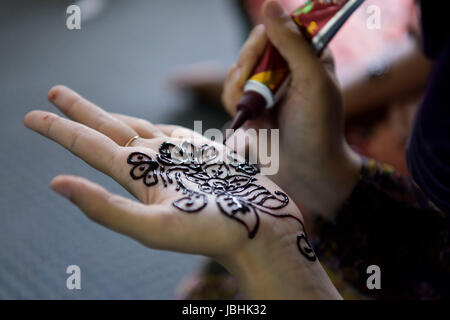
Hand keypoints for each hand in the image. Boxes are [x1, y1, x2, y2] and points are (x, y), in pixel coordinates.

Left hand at [24, 85, 339, 298]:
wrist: (263, 230)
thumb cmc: (215, 232)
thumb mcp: (155, 228)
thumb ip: (106, 208)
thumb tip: (56, 184)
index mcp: (139, 177)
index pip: (90, 146)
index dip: (60, 129)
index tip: (32, 115)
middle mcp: (155, 165)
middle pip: (108, 130)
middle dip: (80, 111)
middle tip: (54, 92)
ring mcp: (179, 158)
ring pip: (138, 129)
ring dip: (113, 117)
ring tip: (94, 108)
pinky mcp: (204, 155)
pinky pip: (173, 134)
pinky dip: (155, 126)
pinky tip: (146, 125)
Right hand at [222, 0, 360, 216]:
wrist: (306, 172)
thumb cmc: (318, 127)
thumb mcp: (311, 80)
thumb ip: (291, 42)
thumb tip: (269, 4)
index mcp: (308, 58)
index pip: (279, 28)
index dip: (266, 36)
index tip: (263, 50)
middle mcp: (286, 71)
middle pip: (253, 46)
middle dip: (249, 63)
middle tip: (255, 84)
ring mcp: (267, 91)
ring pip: (237, 68)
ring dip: (238, 84)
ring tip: (255, 107)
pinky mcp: (251, 108)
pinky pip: (229, 91)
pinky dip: (231, 100)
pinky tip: (245, 116)